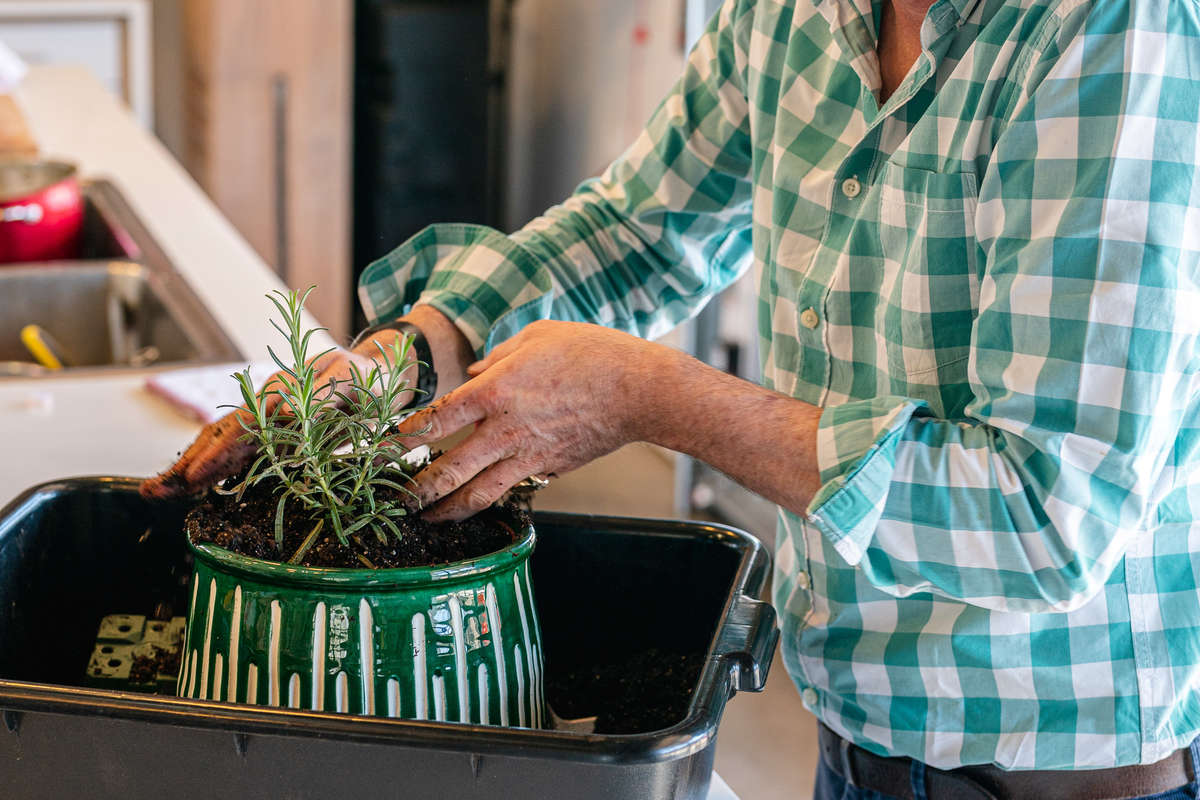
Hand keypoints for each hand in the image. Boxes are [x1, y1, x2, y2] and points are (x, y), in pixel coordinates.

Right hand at [139, 332, 414, 499]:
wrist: (376, 374)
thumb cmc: (367, 378)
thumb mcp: (351, 382)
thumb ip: (319, 398)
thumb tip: (281, 414)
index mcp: (281, 393)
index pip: (241, 428)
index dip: (217, 454)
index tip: (194, 476)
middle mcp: (266, 405)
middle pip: (219, 437)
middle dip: (188, 465)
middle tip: (154, 492)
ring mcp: (267, 419)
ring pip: (221, 445)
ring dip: (191, 468)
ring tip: (158, 491)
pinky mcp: (274, 433)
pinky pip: (238, 451)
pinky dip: (213, 467)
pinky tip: (192, 484)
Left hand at [395, 320, 667, 520]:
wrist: (637, 390)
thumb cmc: (590, 353)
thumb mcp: (537, 337)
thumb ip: (499, 356)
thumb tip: (478, 371)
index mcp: (494, 393)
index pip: (436, 420)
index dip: (404, 435)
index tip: (384, 446)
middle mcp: (505, 430)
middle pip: (448, 470)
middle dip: (417, 490)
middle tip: (395, 502)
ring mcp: (528, 456)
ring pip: (479, 494)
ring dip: (449, 509)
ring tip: (429, 519)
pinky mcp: (550, 469)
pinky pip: (516, 487)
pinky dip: (495, 496)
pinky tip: (483, 499)